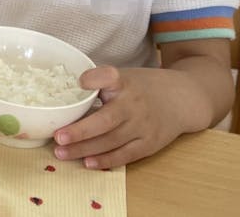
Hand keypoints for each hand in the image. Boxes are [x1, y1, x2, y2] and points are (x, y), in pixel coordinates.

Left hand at [51, 66, 188, 168]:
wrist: (182, 99)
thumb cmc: (142, 87)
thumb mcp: (123, 76)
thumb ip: (99, 84)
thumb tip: (64, 93)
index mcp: (123, 83)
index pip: (109, 76)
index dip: (95, 79)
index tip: (81, 82)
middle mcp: (133, 105)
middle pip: (105, 120)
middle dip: (80, 131)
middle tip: (57, 137)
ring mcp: (142, 126)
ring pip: (111, 141)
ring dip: (85, 149)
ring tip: (62, 153)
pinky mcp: (149, 144)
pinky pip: (125, 155)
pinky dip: (106, 160)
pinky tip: (88, 162)